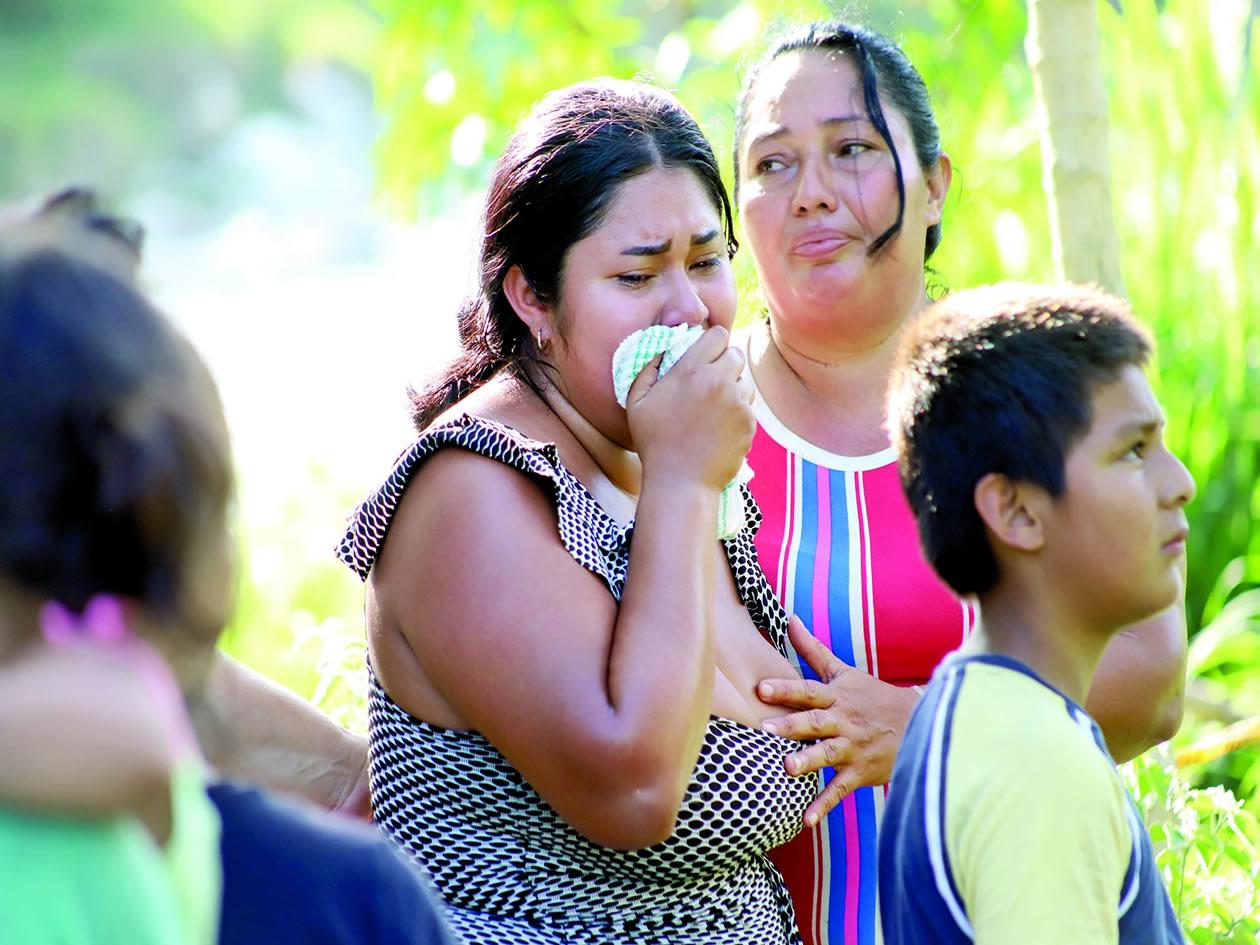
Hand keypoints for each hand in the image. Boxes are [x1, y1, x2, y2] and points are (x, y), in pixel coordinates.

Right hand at [626, 325, 754, 490]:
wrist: (681, 483)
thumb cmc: (654, 443)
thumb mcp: (637, 402)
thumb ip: (648, 369)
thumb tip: (663, 350)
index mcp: (690, 371)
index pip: (717, 335)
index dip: (711, 342)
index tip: (705, 353)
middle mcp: (718, 381)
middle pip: (735, 354)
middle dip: (724, 363)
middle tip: (710, 381)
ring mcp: (737, 402)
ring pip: (745, 381)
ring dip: (733, 388)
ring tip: (714, 408)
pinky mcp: (749, 423)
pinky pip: (748, 407)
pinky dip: (738, 413)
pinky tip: (719, 428)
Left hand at [758, 615, 918, 827]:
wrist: (918, 725)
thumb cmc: (871, 696)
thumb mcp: (844, 672)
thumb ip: (812, 649)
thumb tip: (788, 618)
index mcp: (837, 696)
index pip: (807, 690)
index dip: (784, 689)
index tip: (760, 688)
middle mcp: (843, 721)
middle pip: (814, 722)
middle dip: (791, 726)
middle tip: (765, 729)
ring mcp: (852, 748)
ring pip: (827, 755)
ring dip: (807, 762)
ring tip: (786, 768)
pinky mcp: (859, 773)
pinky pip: (839, 790)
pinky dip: (823, 805)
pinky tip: (805, 820)